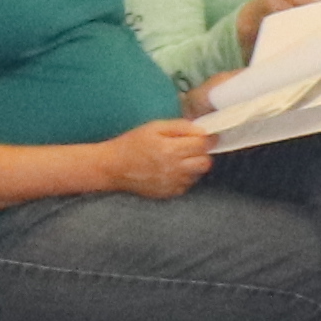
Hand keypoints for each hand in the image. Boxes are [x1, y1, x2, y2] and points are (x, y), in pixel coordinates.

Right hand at [100, 115, 218, 198]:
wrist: (113, 167)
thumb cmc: (132, 144)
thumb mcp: (154, 127)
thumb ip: (179, 126)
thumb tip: (201, 130)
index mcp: (171, 149)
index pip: (202, 144)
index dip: (206, 138)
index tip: (205, 135)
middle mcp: (174, 169)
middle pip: (205, 162)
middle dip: (202, 152)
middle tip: (192, 146)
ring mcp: (173, 183)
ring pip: (198, 174)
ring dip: (194, 164)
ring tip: (179, 158)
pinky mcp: (169, 193)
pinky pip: (187, 184)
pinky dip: (185, 176)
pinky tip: (172, 169)